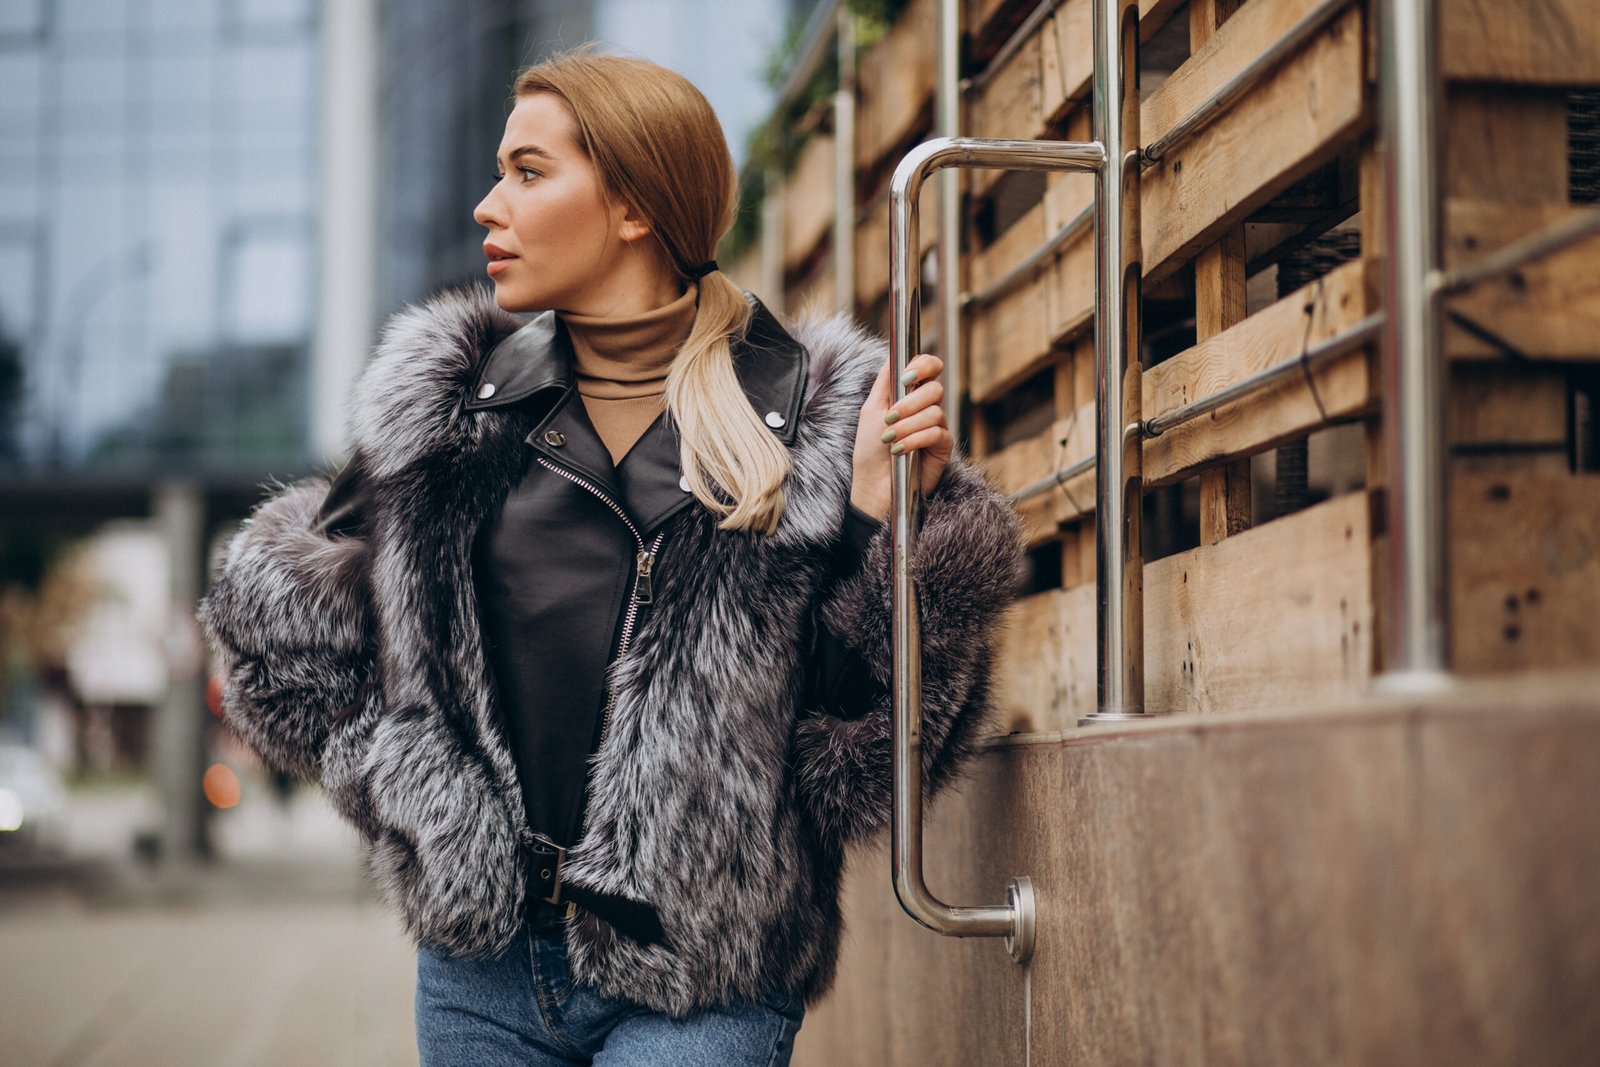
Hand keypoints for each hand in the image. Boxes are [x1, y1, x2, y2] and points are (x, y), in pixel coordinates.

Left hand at [849, 353, 953, 521]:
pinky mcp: (943, 447)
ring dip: (907, 426)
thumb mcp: (872, 409)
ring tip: (890, 440)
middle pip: (934, 388)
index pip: (930, 367)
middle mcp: (926, 407)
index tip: (906, 377)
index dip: (924, 365)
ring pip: (935, 412)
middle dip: (909, 403)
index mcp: (910, 394)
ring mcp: (937, 426)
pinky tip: (900, 451)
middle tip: (890, 418)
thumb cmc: (870, 450)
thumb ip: (886, 381)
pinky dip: (915, 440)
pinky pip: (937, 433)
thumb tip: (895, 354)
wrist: (874, 486)